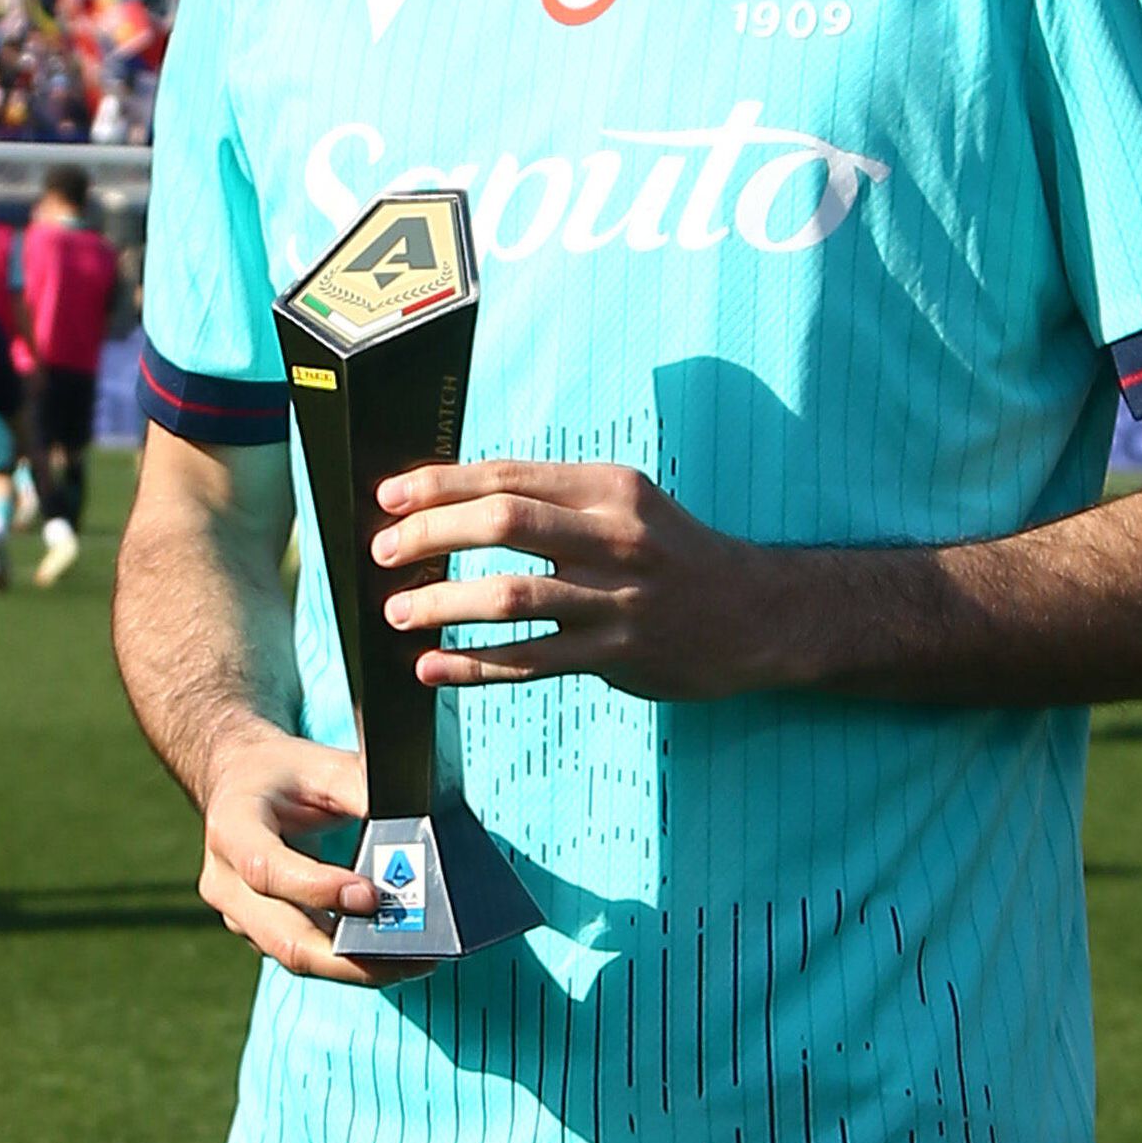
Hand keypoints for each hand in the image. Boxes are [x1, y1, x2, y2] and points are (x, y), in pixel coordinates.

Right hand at [192, 723, 422, 986]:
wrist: (237, 784)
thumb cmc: (279, 773)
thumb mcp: (318, 764)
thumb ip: (359, 789)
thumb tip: (411, 825)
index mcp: (231, 828)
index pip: (266, 869)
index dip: (317, 889)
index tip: (370, 895)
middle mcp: (225, 881)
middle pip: (283, 937)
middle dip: (348, 956)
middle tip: (409, 955)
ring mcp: (238, 914)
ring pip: (295, 957)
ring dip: (354, 966)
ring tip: (412, 961)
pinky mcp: (258, 932)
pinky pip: (302, 955)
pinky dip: (345, 960)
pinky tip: (388, 956)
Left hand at [372, 461, 791, 700]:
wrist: (757, 613)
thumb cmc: (673, 555)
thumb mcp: (627, 507)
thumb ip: (555, 502)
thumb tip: (458, 502)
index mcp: (610, 488)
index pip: (508, 475)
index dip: (440, 484)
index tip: (390, 497)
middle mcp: (615, 536)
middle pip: (504, 524)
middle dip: (430, 534)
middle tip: (384, 552)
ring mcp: (618, 597)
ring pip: (513, 597)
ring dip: (444, 603)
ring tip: (400, 612)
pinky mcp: (618, 652)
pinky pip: (532, 661)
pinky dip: (475, 665)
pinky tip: (434, 667)